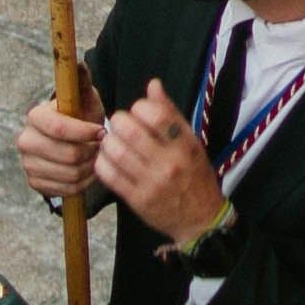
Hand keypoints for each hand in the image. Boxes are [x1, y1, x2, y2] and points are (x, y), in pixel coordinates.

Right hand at [13, 92, 104, 203]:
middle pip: (67, 155)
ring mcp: (28, 164)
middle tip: (102, 147)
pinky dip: (83, 183)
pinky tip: (89, 170)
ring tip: (97, 157)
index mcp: (35, 116)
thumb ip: (82, 82)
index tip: (102, 132)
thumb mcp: (84, 98)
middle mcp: (26, 140)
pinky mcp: (35, 183)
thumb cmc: (80, 115)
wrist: (71, 141)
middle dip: (91, 152)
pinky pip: (66, 189)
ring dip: (90, 168)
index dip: (84, 132)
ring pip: (70, 174)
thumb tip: (79, 65)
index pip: (59, 128)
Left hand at [92, 82, 228, 245]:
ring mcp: (152, 183)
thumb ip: (170, 113)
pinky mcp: (137, 200)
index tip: (137, 112)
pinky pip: (110, 176)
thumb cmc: (195, 176)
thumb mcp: (191, 142)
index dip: (139, 107)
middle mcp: (169, 163)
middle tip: (120, 125)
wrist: (201, 220)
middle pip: (130, 131)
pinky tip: (108, 159)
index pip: (156, 115)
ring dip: (108, 142)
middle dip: (118, 122)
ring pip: (116, 152)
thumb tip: (152, 84)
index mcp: (185, 145)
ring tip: (112, 141)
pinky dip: (103, 163)